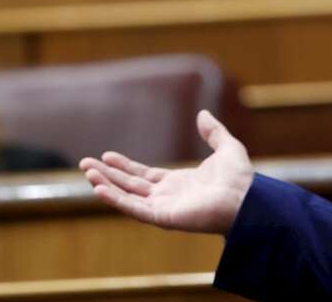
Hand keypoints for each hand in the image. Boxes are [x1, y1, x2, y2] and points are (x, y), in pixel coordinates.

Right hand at [79, 110, 253, 234]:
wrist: (247, 198)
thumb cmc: (241, 178)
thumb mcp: (227, 147)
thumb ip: (213, 132)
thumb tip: (202, 113)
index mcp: (179, 182)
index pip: (144, 175)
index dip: (125, 166)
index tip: (107, 155)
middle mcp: (168, 196)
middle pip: (130, 185)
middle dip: (108, 175)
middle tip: (85, 164)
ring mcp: (164, 208)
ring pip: (128, 196)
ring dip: (107, 185)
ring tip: (88, 172)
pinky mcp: (164, 217)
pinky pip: (135, 209)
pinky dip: (116, 200)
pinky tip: (99, 189)